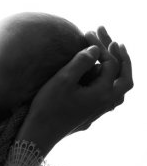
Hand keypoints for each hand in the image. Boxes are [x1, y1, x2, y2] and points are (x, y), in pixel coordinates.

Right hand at [16, 26, 132, 154]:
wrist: (40, 132)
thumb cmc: (49, 106)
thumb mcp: (63, 80)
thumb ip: (81, 62)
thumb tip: (95, 49)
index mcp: (103, 92)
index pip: (110, 63)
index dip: (100, 46)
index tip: (87, 32)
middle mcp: (107, 102)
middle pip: (124, 76)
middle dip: (121, 56)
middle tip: (113, 40)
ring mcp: (101, 109)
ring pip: (120, 87)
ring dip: (119, 70)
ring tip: (114, 55)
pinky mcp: (92, 112)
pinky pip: (111, 94)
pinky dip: (111, 80)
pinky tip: (101, 76)